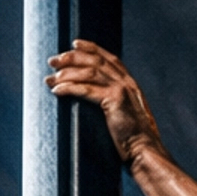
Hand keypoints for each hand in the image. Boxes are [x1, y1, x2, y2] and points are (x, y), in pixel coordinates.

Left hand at [46, 41, 162, 167]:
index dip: (90, 48)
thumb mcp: (127, 115)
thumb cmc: (134, 141)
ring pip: (89, 72)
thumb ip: (116, 104)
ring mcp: (121, 90)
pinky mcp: (114, 100)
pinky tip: (57, 91)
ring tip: (51, 79)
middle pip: (95, 61)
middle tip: (53, 61)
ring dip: (66, 73)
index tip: (74, 45)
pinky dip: (70, 88)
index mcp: (130, 84)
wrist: (145, 151)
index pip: (108, 58)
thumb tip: (100, 102)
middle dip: (71, 58)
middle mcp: (127, 82)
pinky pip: (86, 90)